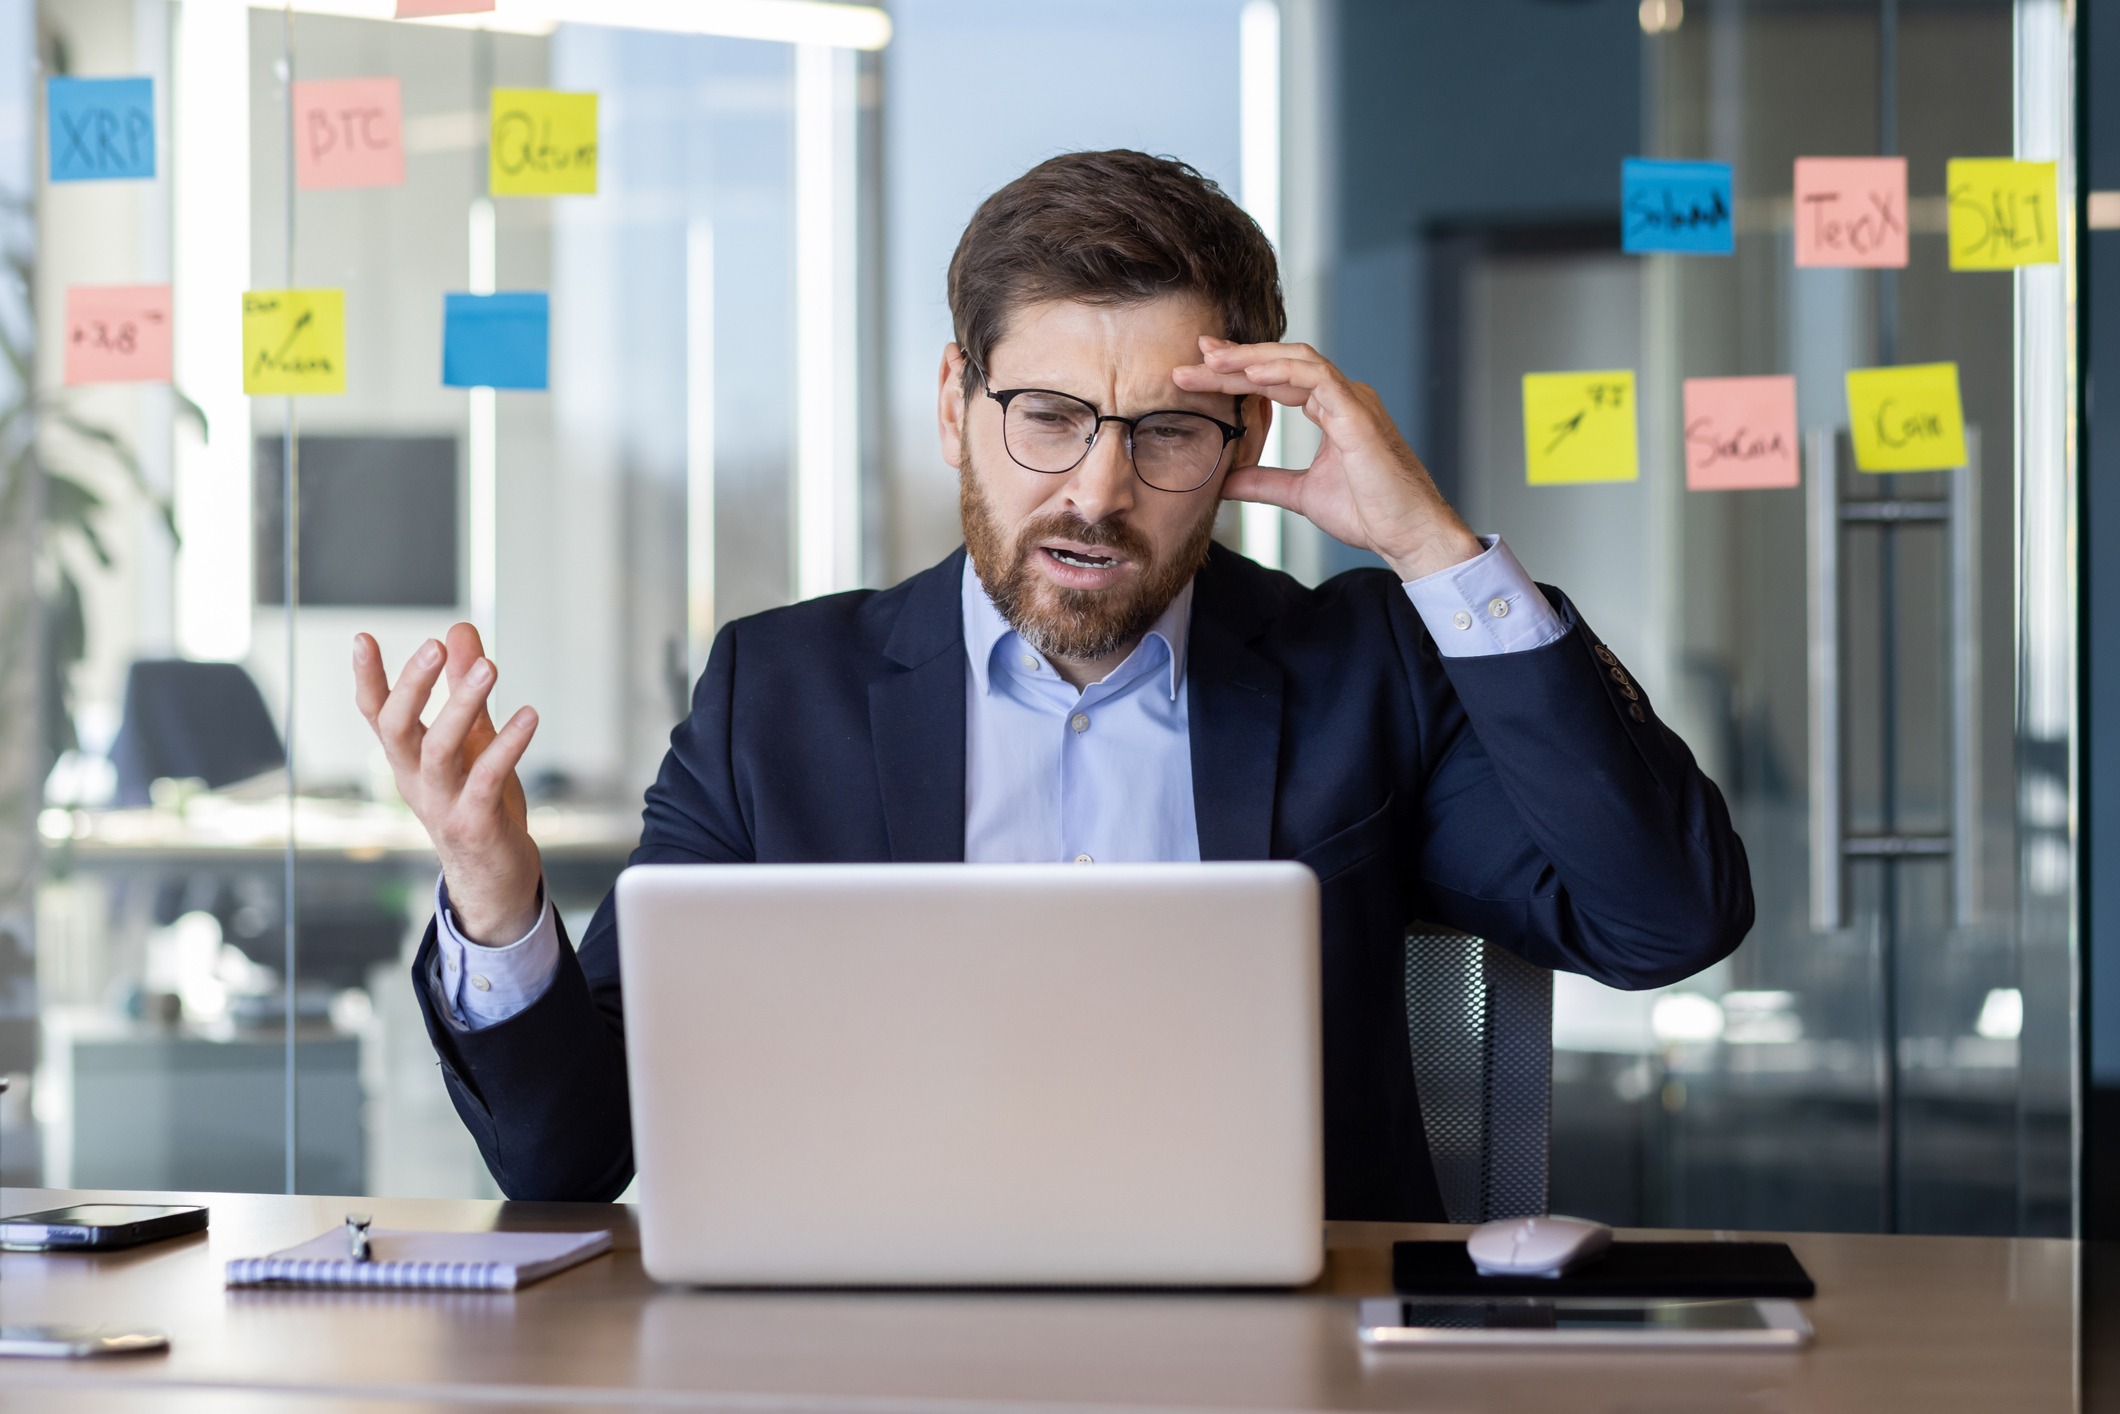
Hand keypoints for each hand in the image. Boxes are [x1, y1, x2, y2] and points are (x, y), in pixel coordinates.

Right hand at [353, 623, 542, 944]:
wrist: (495, 878)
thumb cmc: (480, 804)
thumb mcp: (473, 740)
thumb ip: (465, 688)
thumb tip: (459, 629)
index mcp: (408, 760)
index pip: (378, 714)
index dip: (368, 678)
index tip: (363, 637)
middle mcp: (416, 780)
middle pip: (398, 729)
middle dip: (412, 686)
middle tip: (435, 645)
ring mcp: (442, 804)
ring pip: (439, 751)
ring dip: (461, 707)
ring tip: (489, 668)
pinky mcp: (474, 823)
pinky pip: (486, 779)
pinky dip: (507, 746)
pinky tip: (528, 715)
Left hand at [1174, 337, 1484, 581]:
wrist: (1408, 535)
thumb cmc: (1369, 513)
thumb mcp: (1300, 494)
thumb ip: (1263, 482)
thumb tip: (1223, 481)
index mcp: (1333, 409)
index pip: (1279, 379)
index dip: (1240, 371)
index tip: (1201, 369)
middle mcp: (1343, 396)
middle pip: (1282, 363)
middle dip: (1236, 358)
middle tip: (1194, 355)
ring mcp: (1353, 400)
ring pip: (1296, 361)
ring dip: (1251, 359)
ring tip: (1211, 361)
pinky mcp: (1358, 414)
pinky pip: (1317, 378)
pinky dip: (1282, 371)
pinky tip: (1250, 372)